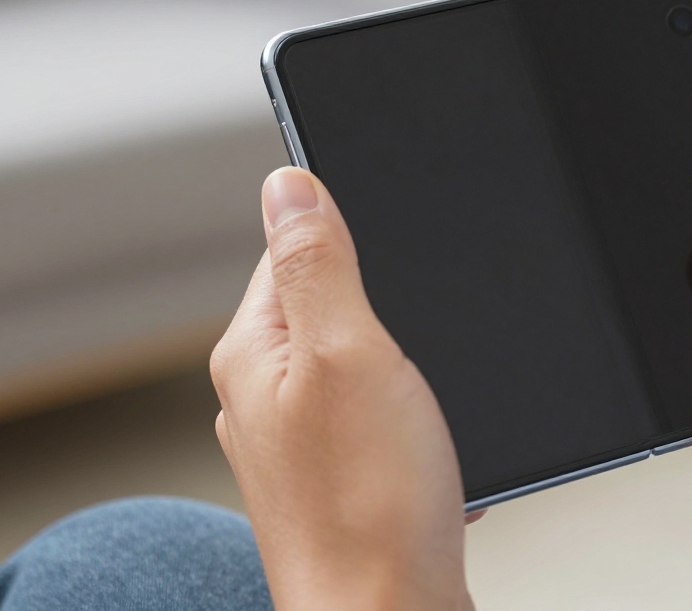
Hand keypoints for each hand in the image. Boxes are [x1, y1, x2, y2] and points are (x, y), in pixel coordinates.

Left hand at [211, 167, 471, 610]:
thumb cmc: (369, 506)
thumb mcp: (348, 354)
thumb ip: (316, 265)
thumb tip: (285, 184)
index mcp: (252, 354)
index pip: (284, 250)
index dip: (344, 234)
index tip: (391, 242)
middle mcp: (265, 397)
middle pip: (330, 306)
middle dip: (388, 307)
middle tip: (423, 339)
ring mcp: (302, 444)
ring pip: (366, 366)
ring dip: (410, 370)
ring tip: (432, 403)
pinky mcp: (343, 482)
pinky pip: (386, 421)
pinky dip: (420, 422)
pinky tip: (439, 445)